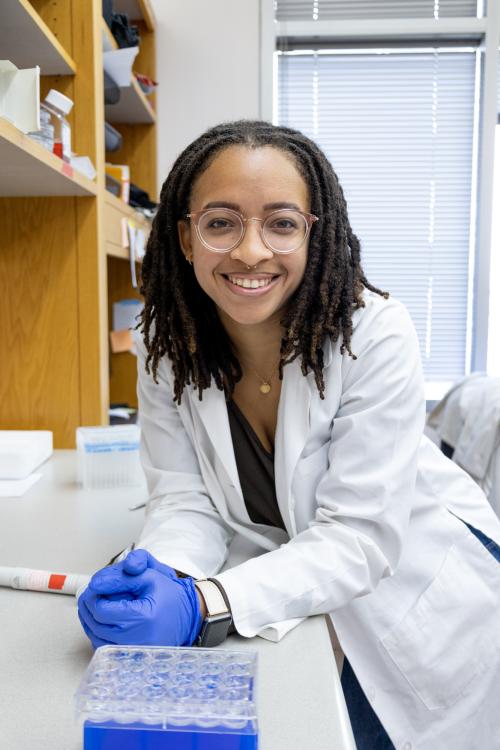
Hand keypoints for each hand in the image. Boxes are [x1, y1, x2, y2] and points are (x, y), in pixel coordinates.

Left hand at [77, 550, 201, 648]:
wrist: (188, 615)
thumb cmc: (171, 595)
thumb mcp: (150, 575)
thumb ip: (122, 575)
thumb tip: (96, 582)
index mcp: (142, 618)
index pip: (101, 610)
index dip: (92, 596)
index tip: (95, 586)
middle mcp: (136, 639)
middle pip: (95, 625)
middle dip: (88, 606)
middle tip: (92, 593)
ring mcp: (133, 652)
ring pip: (96, 638)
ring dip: (90, 620)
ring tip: (95, 604)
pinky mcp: (131, 658)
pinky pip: (104, 647)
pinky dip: (98, 632)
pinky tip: (102, 619)